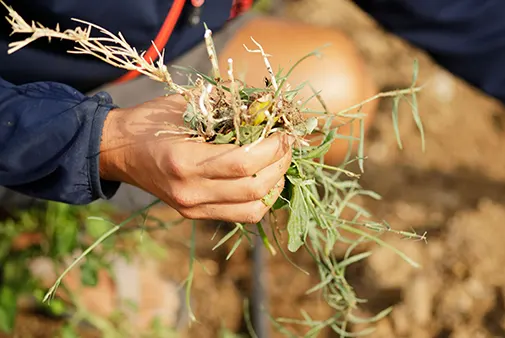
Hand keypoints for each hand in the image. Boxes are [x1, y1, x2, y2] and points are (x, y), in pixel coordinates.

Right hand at [98, 94, 291, 222]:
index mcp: (185, 161)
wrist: (118, 151)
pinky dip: (260, 199)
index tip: (284, 132)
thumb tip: (267, 106)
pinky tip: (264, 179)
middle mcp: (191, 191)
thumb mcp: (185, 105)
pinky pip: (240, 215)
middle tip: (287, 145)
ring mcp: (193, 207)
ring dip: (275, 186)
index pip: (244, 163)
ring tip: (279, 164)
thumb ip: (226, 107)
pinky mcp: (195, 214)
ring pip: (252, 210)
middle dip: (280, 165)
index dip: (273, 149)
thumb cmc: (150, 121)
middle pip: (254, 189)